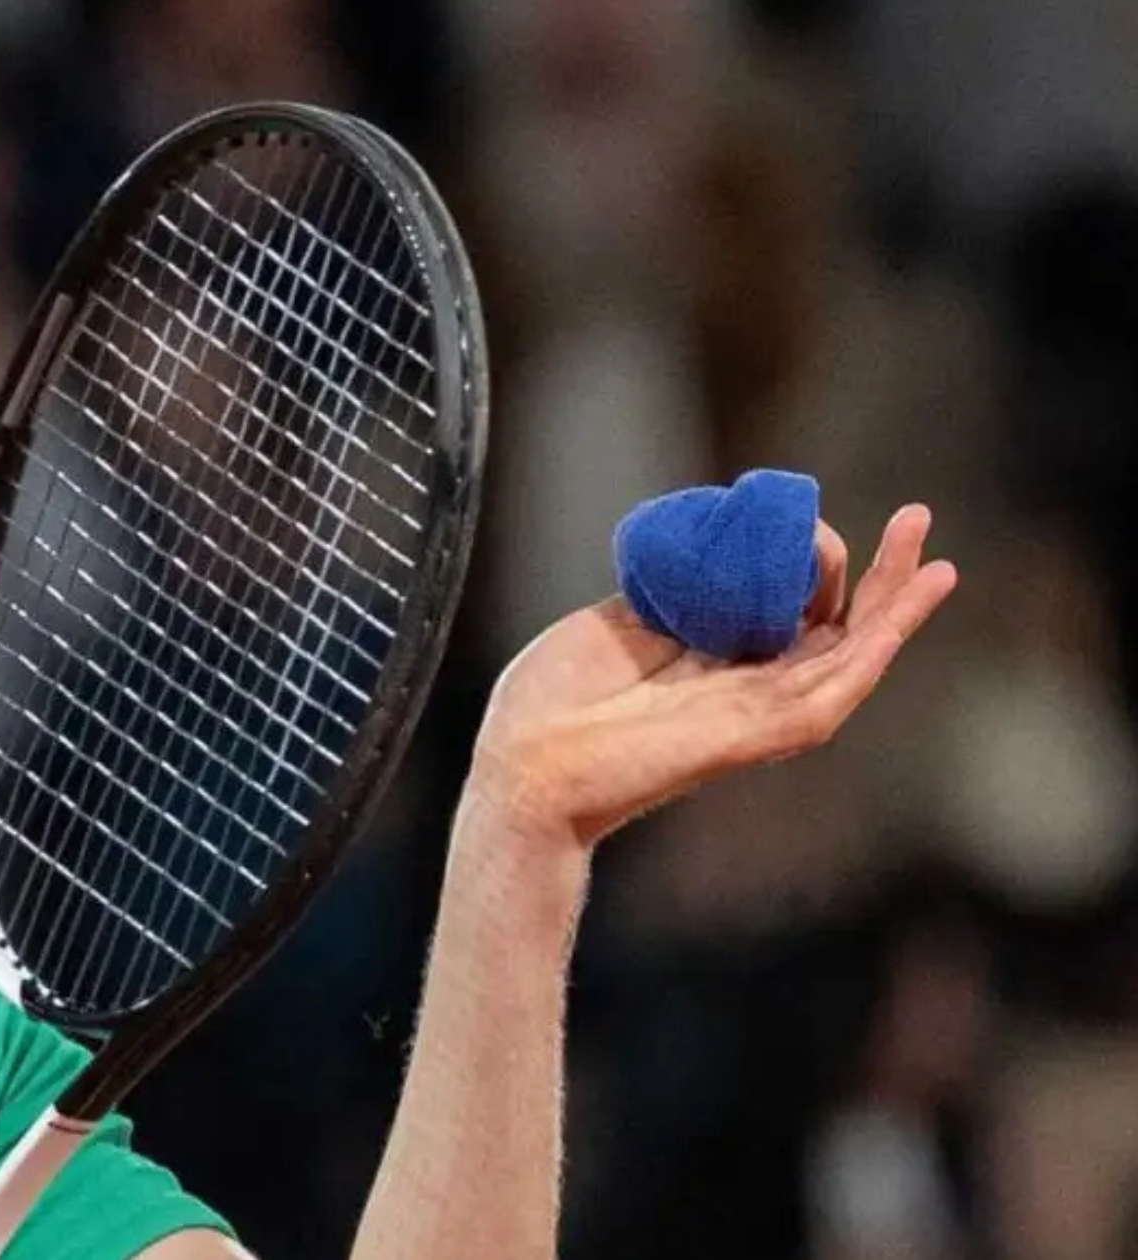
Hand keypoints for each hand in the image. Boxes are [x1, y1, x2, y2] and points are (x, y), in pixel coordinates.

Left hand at [468, 503, 957, 847]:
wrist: (525, 762)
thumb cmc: (550, 704)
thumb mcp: (615, 624)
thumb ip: (672, 597)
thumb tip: (712, 555)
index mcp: (710, 662)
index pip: (788, 611)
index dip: (814, 564)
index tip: (805, 511)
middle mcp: (742, 688)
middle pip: (834, 631)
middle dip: (880, 578)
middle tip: (918, 517)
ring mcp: (754, 712)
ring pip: (849, 657)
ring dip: (896, 604)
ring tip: (935, 554)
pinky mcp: (755, 732)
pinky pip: (830, 690)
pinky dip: (876, 648)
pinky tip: (907, 609)